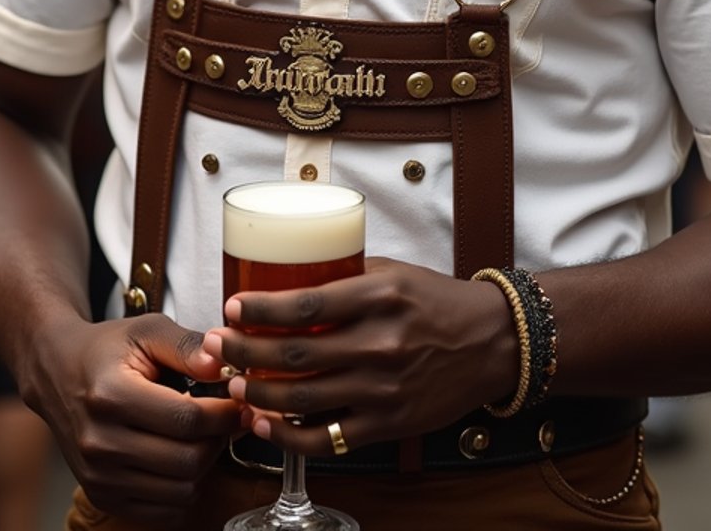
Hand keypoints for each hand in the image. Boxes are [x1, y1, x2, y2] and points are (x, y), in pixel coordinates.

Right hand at [27, 311, 241, 525]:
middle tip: (226, 418)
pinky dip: (184, 488)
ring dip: (204, 465)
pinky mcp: (102, 495)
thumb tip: (221, 365)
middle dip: (219, 439)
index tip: (239, 402)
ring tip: (204, 435)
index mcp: (111, 396)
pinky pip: (163, 511)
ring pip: (180, 490)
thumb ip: (186, 345)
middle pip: (187, 460)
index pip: (187, 420)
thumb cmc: (106, 350)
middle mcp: (100, 443)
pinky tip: (182, 456)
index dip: (224, 413)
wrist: (57, 373)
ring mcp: (98, 476)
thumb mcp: (146, 330)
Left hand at [199, 256, 517, 457]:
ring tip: (232, 382)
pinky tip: (264, 423)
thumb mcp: (395, 273)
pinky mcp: (388, 424)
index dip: (261, 309)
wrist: (492, 344)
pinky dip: (288, 435)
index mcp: (380, 297)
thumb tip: (291, 275)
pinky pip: (327, 437)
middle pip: (295, 353)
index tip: (232, 307)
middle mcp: (380, 344)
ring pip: (303, 397)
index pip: (307, 305)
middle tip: (218, 344)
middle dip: (244, 351)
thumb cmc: (439, 303)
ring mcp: (383, 389)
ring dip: (257, 393)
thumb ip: (347, 276)